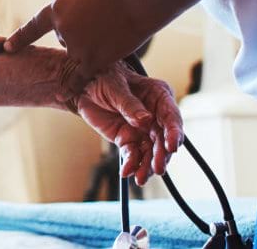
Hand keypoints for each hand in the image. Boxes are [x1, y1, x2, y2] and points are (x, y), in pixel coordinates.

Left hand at [4, 0, 152, 96]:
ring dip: (95, 46)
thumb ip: (77, 12)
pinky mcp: (92, 61)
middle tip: (106, 19)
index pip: (34, 26)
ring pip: (80, 54)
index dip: (21, 37)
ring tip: (113, 30)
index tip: (7, 46)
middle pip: (67, 40)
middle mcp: (61, 30)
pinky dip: (70, 87)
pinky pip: (78, 78)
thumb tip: (82, 26)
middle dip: (84, 32)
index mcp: (57, 9)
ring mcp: (75, 47)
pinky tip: (60, 96)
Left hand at [75, 68, 181, 184]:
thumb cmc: (103, 77)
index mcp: (159, 96)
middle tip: (157, 168)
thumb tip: (146, 121)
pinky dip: (132, 164)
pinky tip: (127, 172)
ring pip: (151, 152)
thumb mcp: (114, 87)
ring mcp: (143, 130)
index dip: (174, 133)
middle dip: (161, 155)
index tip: (172, 147)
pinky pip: (133, 155)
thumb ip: (129, 104)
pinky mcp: (129, 140)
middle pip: (164, 139)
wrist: (81, 87)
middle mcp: (155, 115)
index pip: (172, 117)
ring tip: (141, 178)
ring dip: (148, 166)